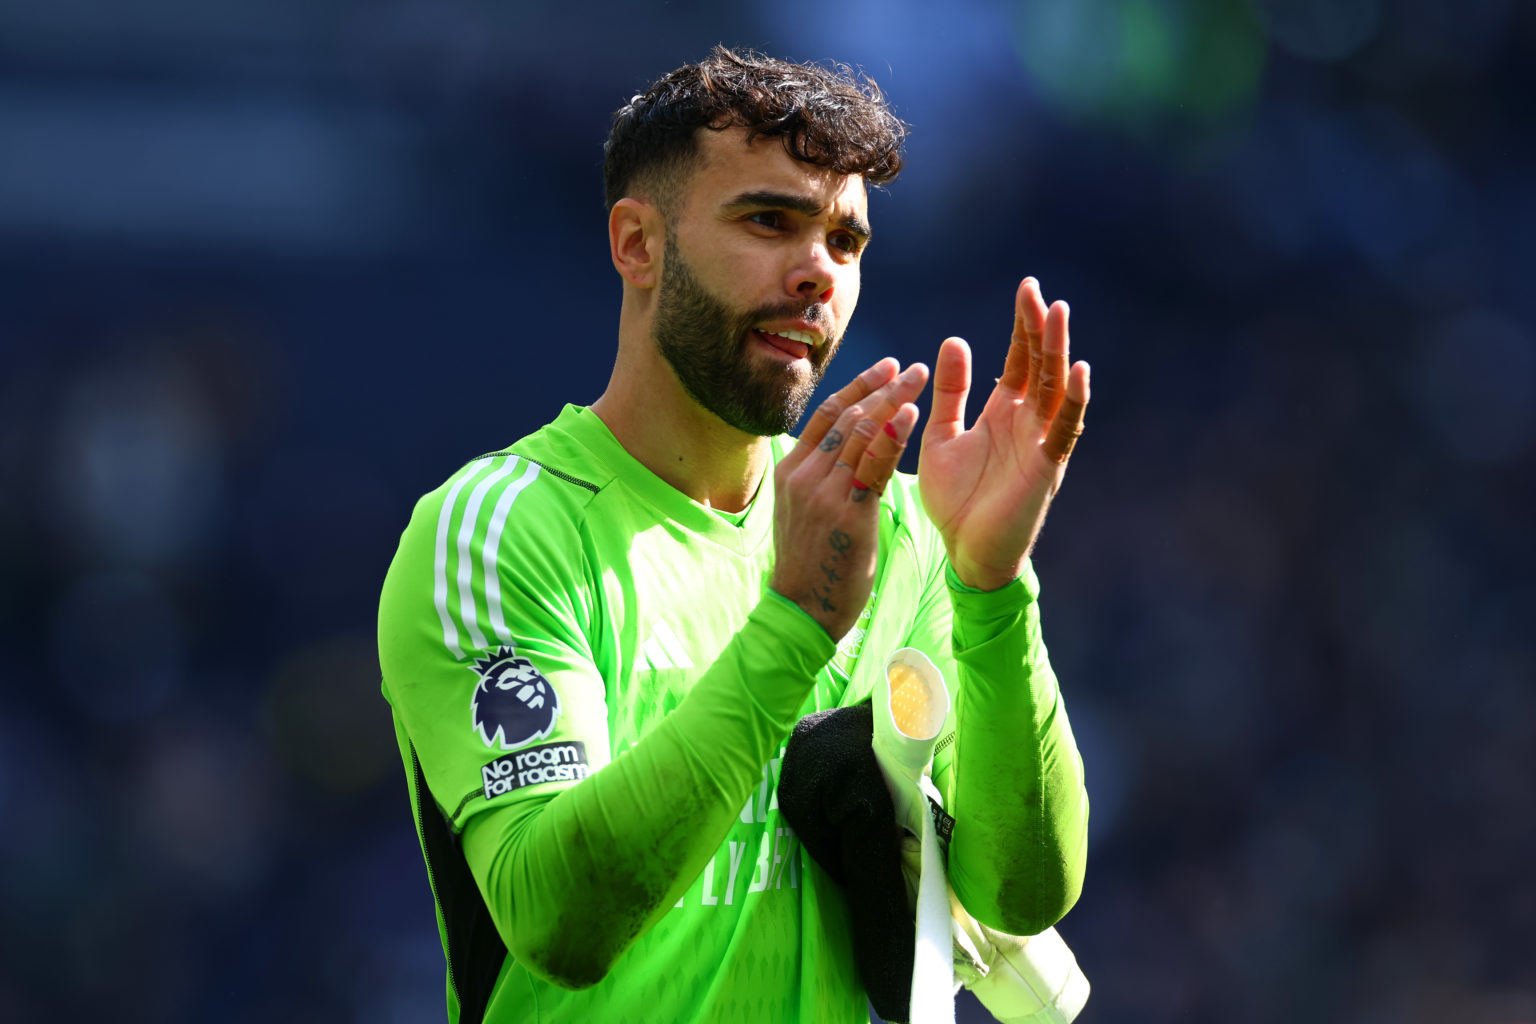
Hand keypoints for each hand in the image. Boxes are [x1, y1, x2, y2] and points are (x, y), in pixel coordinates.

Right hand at [770, 358, 928, 638]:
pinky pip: (873, 466)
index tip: (886, 368)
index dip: (858, 386)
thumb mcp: (805, 511)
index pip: (826, 415)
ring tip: (918, 381)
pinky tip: (912, 415)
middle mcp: (803, 475)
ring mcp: (823, 493)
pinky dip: (893, 436)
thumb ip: (822, 478)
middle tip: (911, 368)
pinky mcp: (848, 513)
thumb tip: (847, 451)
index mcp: (791, 471)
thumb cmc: (813, 563)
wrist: (804, 609)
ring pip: (860, 433)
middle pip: (846, 417)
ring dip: (892, 401)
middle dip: (882, 387)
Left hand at [917, 277, 1089, 590]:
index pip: (1019, 360)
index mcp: (1003, 413)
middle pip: (1040, 365)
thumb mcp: (942, 436)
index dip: (1023, 327)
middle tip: (1037, 290)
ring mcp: (1040, 443)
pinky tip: (1076, 371)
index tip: (1026, 289)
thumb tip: (954, 341)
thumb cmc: (955, 500)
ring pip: (1055, 389)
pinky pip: (1063, 430)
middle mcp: (1027, 422)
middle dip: (1039, 328)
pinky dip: (1071, 401)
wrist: (964, 553)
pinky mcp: (1046, 468)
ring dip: (1058, 352)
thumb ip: (951, 393)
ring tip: (1058, 314)